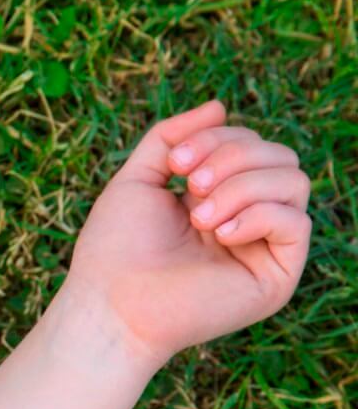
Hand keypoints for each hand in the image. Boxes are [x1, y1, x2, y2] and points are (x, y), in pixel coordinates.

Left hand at [60, 99, 312, 368]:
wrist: (111, 303)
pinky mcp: (277, 275)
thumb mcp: (138, 178)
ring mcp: (264, 246)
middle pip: (279, 155)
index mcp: (218, 196)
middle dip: (234, 156)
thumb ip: (172, 137)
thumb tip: (219, 105)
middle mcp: (247, 218)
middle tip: (191, 186)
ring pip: (293, 180)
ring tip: (200, 216)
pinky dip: (257, 215)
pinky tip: (219, 234)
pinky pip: (297, 221)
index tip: (177, 163)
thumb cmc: (116, 247)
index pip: (250, 143)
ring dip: (243, 186)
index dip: (218, 139)